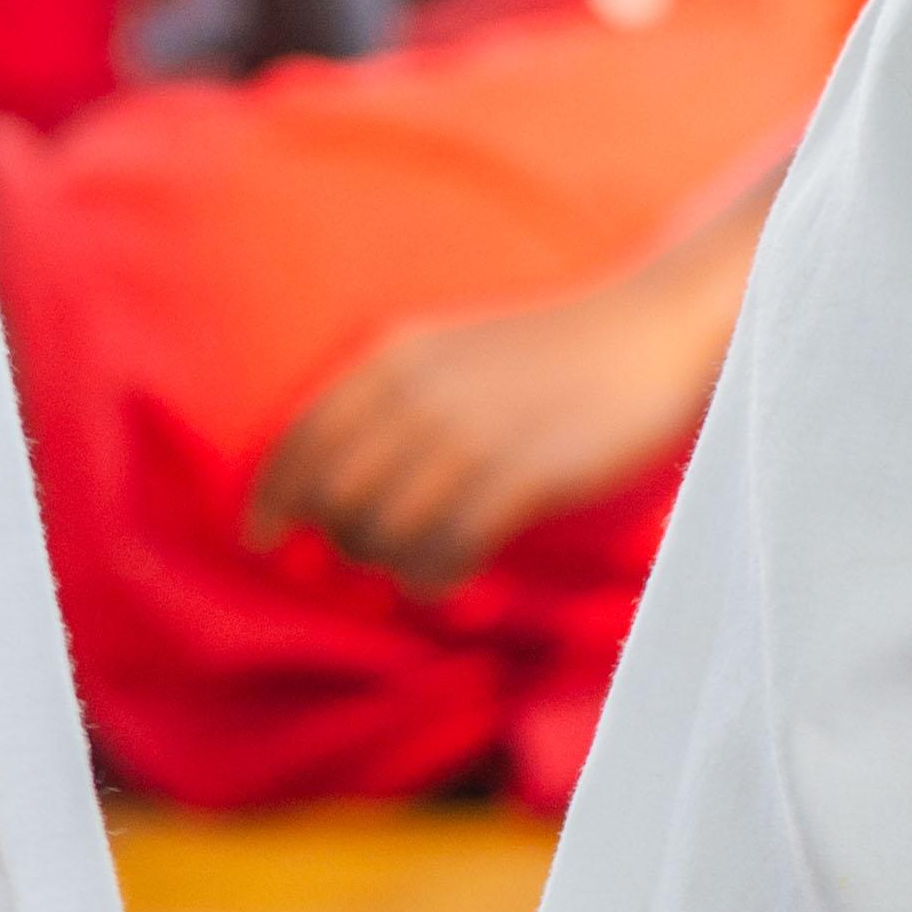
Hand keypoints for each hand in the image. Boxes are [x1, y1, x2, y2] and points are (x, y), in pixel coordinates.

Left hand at [251, 271, 726, 587]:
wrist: (648, 331)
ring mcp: (472, 434)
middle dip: (340, 541)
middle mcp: (419, 394)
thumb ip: (394, 398)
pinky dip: (434, 577)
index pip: (302, 440)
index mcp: (394, 359)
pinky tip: (445, 581)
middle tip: (368, 560)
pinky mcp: (525, 473)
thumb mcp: (452, 353)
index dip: (271, 499)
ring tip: (415, 570)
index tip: (263, 542)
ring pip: (387, 531)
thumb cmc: (550, 353)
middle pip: (336, 497)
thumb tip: (341, 475)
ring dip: (390, 565)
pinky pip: (449, 548)